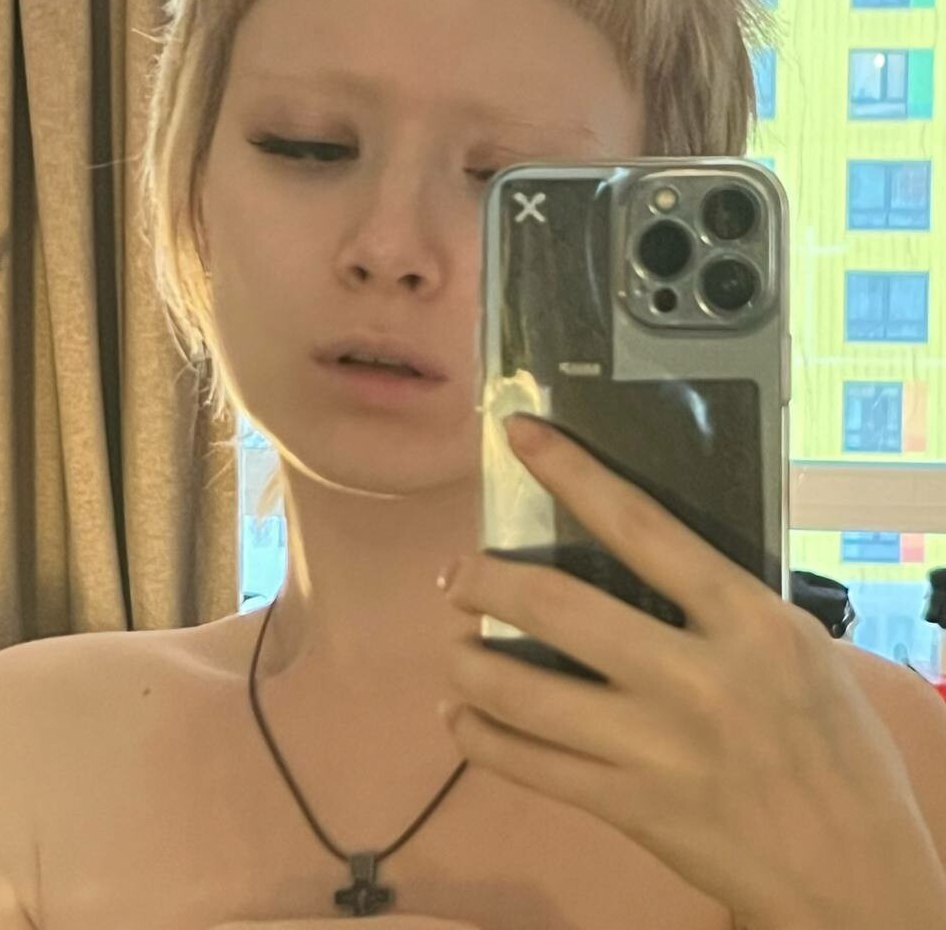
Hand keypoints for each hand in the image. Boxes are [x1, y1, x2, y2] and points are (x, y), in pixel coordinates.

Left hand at [438, 414, 945, 929]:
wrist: (855, 876)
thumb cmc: (834, 746)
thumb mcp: (795, 648)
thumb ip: (718, 605)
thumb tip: (632, 558)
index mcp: (746, 621)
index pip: (639, 525)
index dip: (571, 473)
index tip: (515, 435)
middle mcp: (694, 678)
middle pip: (559, 608)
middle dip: (488, 583)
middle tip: (457, 576)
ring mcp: (654, 748)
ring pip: (523, 694)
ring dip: (470, 664)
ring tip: (456, 649)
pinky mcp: (629, 811)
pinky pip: (529, 768)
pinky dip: (481, 739)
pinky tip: (463, 721)